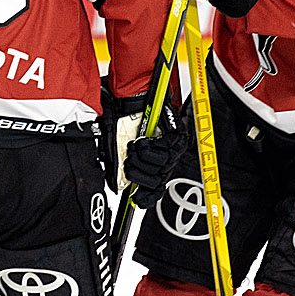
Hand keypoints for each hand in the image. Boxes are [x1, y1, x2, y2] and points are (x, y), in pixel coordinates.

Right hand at [99, 83, 183, 200]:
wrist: (130, 94)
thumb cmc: (124, 115)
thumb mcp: (115, 146)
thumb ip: (117, 168)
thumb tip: (116, 187)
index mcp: (154, 160)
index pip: (156, 187)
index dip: (147, 196)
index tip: (137, 201)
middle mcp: (166, 156)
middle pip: (158, 180)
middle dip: (138, 173)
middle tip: (129, 162)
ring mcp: (174, 146)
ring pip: (162, 167)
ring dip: (143, 158)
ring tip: (134, 147)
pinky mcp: (178, 135)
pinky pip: (166, 151)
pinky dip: (150, 147)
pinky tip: (143, 140)